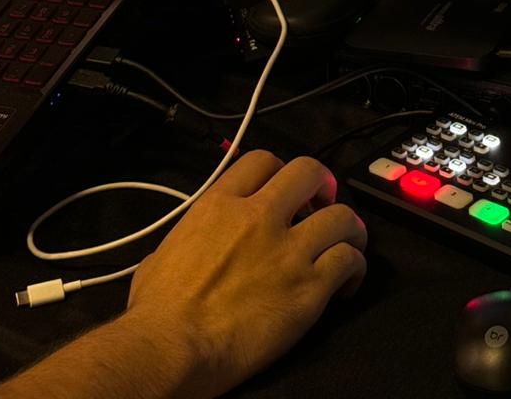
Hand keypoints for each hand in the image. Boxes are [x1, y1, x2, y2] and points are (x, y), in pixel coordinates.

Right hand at [126, 150, 366, 398]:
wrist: (171, 349)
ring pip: (341, 215)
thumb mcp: (160, 255)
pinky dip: (354, 266)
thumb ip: (187, 239)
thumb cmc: (156, 311)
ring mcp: (289, 250)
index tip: (285, 190)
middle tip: (323, 203)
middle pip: (310, 171)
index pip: (262, 159)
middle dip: (322, 184)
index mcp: (220, 204)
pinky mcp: (309, 288)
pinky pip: (348, 260)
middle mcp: (260, 216)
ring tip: (347, 241)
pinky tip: (347, 282)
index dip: (280, 169)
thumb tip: (186, 246)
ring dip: (348, 226)